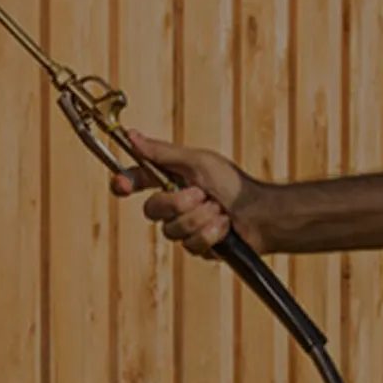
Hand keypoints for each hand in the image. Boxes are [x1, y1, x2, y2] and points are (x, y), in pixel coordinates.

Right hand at [107, 130, 269, 258]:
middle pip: (151, 210)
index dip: (124, 183)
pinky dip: (211, 233)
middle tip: (202, 194)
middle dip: (179, 203)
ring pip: (171, 231)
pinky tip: (224, 227)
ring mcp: (184, 227)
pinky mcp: (196, 246)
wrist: (260, 214)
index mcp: (170, 179)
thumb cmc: (234, 184)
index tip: (122, 185)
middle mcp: (173, 204)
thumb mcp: (197, 162)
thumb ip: (162, 153)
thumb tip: (132, 136)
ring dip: (200, 218)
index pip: (136, 180)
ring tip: (219, 211)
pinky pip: (190, 245)